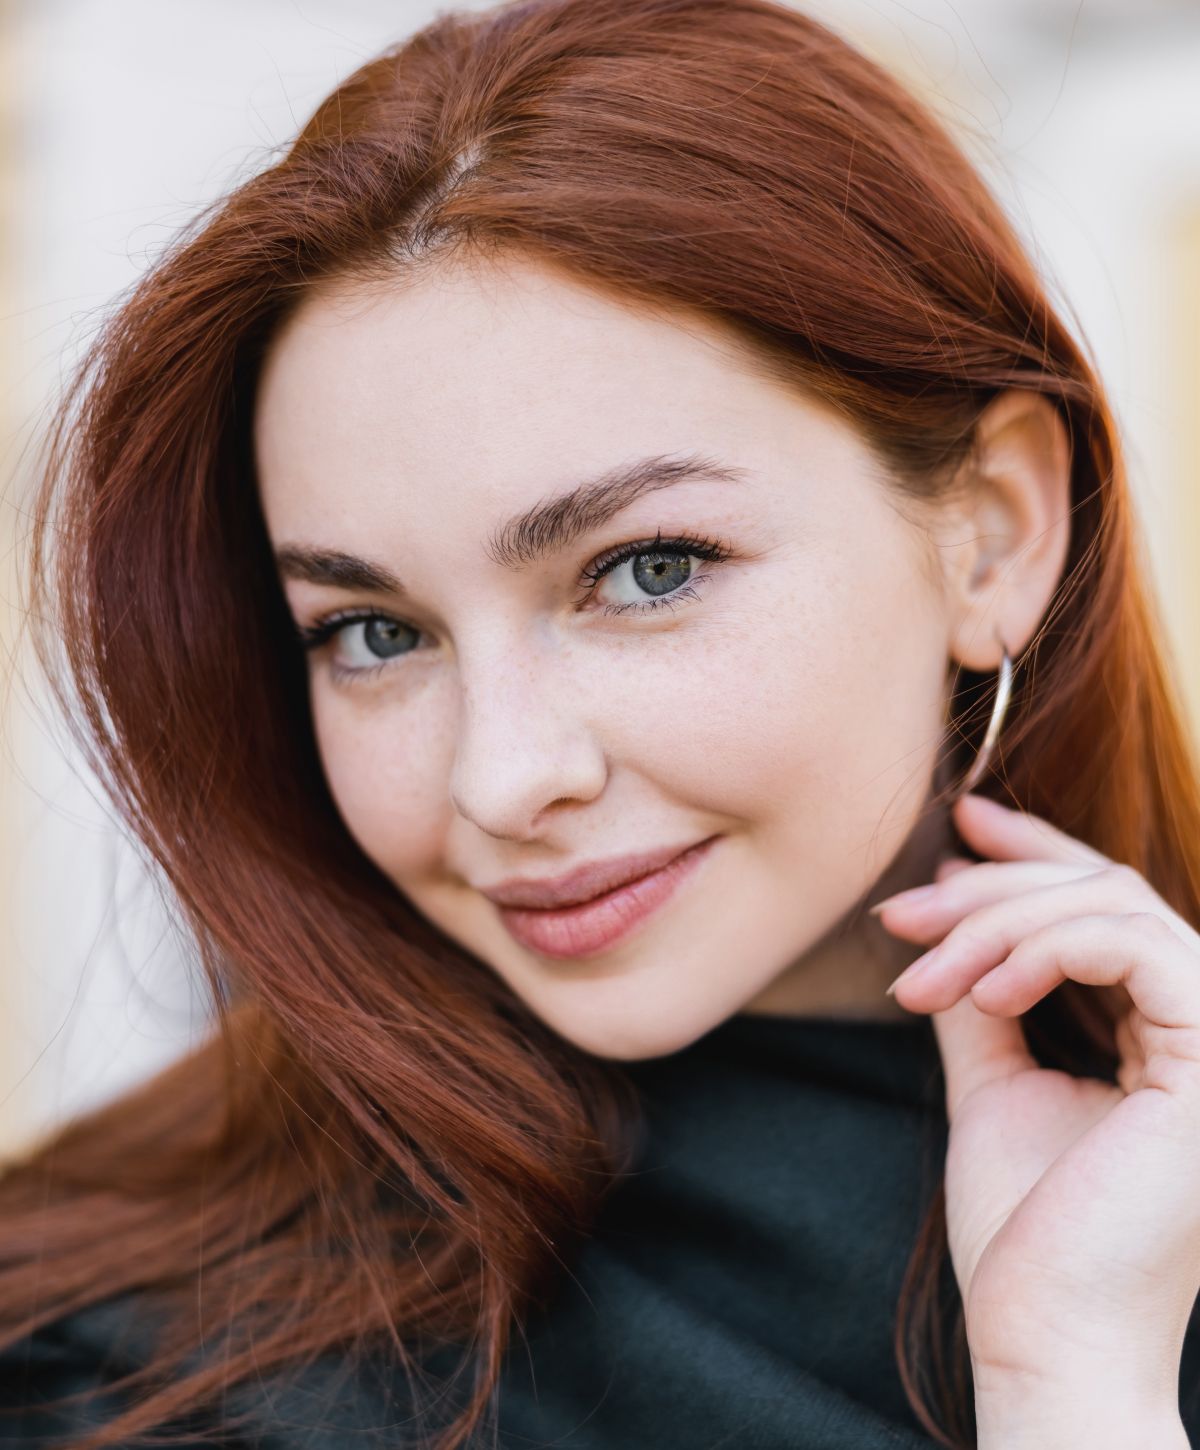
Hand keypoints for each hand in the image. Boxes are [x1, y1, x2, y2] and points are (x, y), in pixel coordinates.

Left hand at [873, 792, 1199, 1408]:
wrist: (1047, 1335)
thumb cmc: (1023, 1230)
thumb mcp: (994, 1081)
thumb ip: (985, 996)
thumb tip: (950, 913)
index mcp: (1170, 1039)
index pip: (1111, 909)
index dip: (1038, 851)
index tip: (962, 822)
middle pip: (1107, 893)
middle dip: (992, 888)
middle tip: (902, 913)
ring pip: (1109, 907)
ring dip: (992, 925)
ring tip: (916, 975)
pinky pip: (1127, 944)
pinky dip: (1037, 950)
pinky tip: (976, 992)